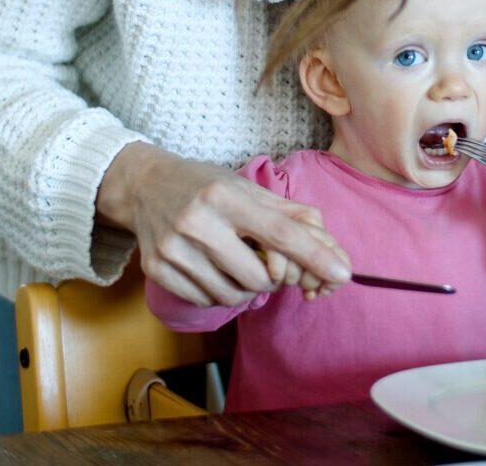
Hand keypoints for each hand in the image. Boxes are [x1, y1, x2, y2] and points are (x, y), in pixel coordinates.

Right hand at [96, 142, 351, 305]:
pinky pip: (206, 300)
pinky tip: (211, 268)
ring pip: (233, 295)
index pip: (279, 232)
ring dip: (245, 286)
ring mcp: (173, 249)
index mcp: (226, 196)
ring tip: (234, 261)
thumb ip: (291, 215)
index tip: (341, 273)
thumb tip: (329, 248)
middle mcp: (197, 222)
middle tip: (263, 260)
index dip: (313, 255)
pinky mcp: (157, 270)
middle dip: (271, 277)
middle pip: (258, 276)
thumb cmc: (206, 187)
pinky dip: (218, 291)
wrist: (143, 186)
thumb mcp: (248, 189)